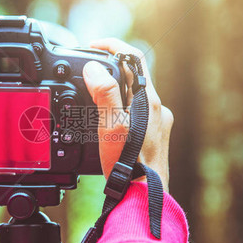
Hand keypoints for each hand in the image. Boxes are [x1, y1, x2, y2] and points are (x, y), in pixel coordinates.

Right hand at [83, 38, 173, 191]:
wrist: (143, 198)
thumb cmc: (129, 167)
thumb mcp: (111, 126)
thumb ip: (105, 94)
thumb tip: (94, 67)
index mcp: (150, 101)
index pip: (134, 58)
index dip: (112, 45)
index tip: (92, 44)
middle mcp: (157, 109)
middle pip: (133, 76)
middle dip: (108, 68)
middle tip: (85, 71)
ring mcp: (156, 124)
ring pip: (133, 95)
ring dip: (112, 89)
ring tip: (88, 96)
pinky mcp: (152, 137)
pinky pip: (133, 113)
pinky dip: (117, 108)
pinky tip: (103, 122)